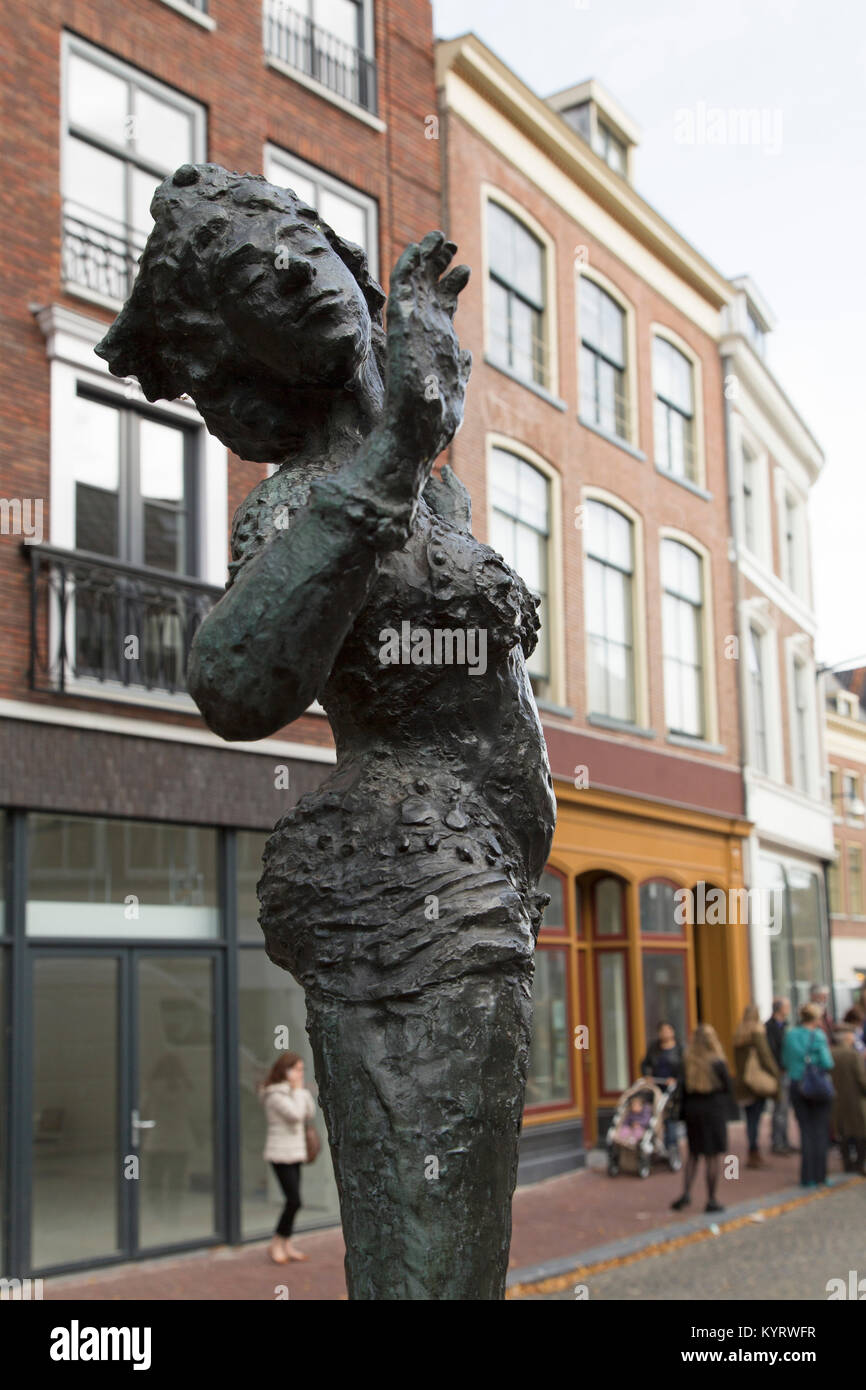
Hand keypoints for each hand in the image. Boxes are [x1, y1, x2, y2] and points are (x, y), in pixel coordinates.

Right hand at [384, 231, 471, 477]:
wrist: (416, 435)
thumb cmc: (433, 423)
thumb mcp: (455, 391)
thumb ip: (459, 369)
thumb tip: (468, 355)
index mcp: (437, 346)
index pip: (442, 309)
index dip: (452, 287)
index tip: (464, 269)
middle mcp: (425, 333)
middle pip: (431, 289)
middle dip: (441, 265)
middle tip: (451, 245)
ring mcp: (413, 328)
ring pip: (419, 281)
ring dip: (428, 257)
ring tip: (440, 237)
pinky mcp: (402, 326)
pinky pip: (404, 287)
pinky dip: (410, 265)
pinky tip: (418, 247)